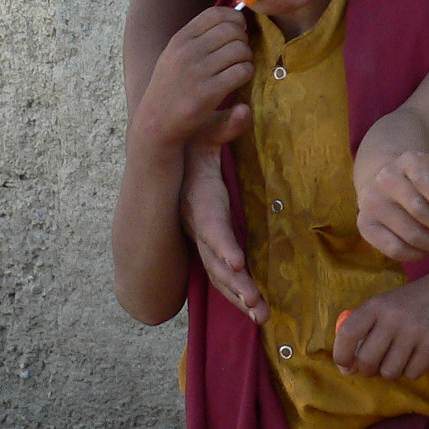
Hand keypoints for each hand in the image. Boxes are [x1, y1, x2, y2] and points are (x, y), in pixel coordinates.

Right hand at [134, 8, 253, 151]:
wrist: (156, 123)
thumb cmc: (172, 86)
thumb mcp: (176, 54)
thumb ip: (200, 36)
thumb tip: (237, 15)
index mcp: (180, 40)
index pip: (216, 14)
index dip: (235, 18)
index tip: (240, 30)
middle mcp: (187, 52)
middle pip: (233, 30)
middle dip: (243, 40)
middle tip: (239, 54)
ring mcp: (197, 72)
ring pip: (241, 50)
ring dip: (246, 58)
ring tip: (237, 68)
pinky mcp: (208, 92)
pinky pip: (242, 71)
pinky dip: (246, 74)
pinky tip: (237, 80)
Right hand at [180, 142, 267, 323]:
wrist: (165, 164)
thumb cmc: (189, 146)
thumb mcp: (202, 134)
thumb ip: (222, 126)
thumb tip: (243, 110)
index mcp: (199, 205)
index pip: (211, 229)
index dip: (222, 245)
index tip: (235, 263)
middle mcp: (199, 229)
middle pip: (216, 264)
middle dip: (236, 286)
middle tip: (257, 305)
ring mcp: (204, 241)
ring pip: (221, 276)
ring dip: (241, 297)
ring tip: (263, 318)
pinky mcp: (211, 247)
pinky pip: (225, 275)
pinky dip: (239, 293)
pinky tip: (257, 311)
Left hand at [334, 276, 428, 380]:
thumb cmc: (415, 301)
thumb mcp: (388, 304)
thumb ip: (366, 330)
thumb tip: (348, 368)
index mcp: (377, 305)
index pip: (347, 334)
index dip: (341, 355)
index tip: (347, 365)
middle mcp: (393, 317)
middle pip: (367, 360)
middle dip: (369, 370)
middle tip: (379, 364)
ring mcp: (414, 331)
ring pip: (389, 372)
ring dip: (393, 371)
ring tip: (401, 358)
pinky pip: (412, 373)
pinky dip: (413, 371)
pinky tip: (418, 357)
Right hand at [355, 147, 428, 261]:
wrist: (383, 179)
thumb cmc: (419, 179)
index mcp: (408, 161)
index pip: (426, 181)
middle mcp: (385, 180)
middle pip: (419, 211)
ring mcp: (372, 203)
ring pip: (409, 234)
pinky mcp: (365, 225)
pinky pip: (394, 249)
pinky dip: (416, 254)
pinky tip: (426, 250)